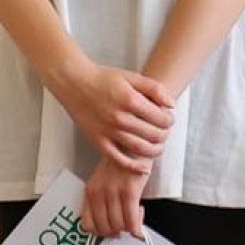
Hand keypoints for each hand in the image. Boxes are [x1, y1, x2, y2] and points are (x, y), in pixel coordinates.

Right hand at [58, 60, 173, 168]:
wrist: (73, 82)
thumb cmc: (103, 78)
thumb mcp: (133, 77)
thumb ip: (155, 89)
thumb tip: (171, 105)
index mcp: (131, 101)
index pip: (162, 119)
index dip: (170, 120)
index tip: (169, 119)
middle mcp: (120, 118)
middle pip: (154, 135)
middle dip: (165, 135)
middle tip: (165, 132)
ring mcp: (108, 131)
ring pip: (140, 149)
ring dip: (155, 150)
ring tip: (158, 146)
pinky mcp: (97, 140)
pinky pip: (117, 158)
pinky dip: (133, 166)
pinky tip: (144, 168)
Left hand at [80, 158, 149, 240]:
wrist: (135, 144)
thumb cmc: (122, 160)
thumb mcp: (103, 179)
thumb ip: (102, 198)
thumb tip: (110, 220)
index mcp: (90, 191)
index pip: (88, 224)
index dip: (100, 233)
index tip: (110, 231)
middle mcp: (99, 193)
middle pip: (105, 227)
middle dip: (117, 232)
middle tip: (125, 225)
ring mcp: (114, 193)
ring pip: (119, 225)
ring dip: (129, 227)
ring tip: (135, 217)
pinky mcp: (130, 191)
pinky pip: (131, 219)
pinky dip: (137, 228)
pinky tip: (140, 227)